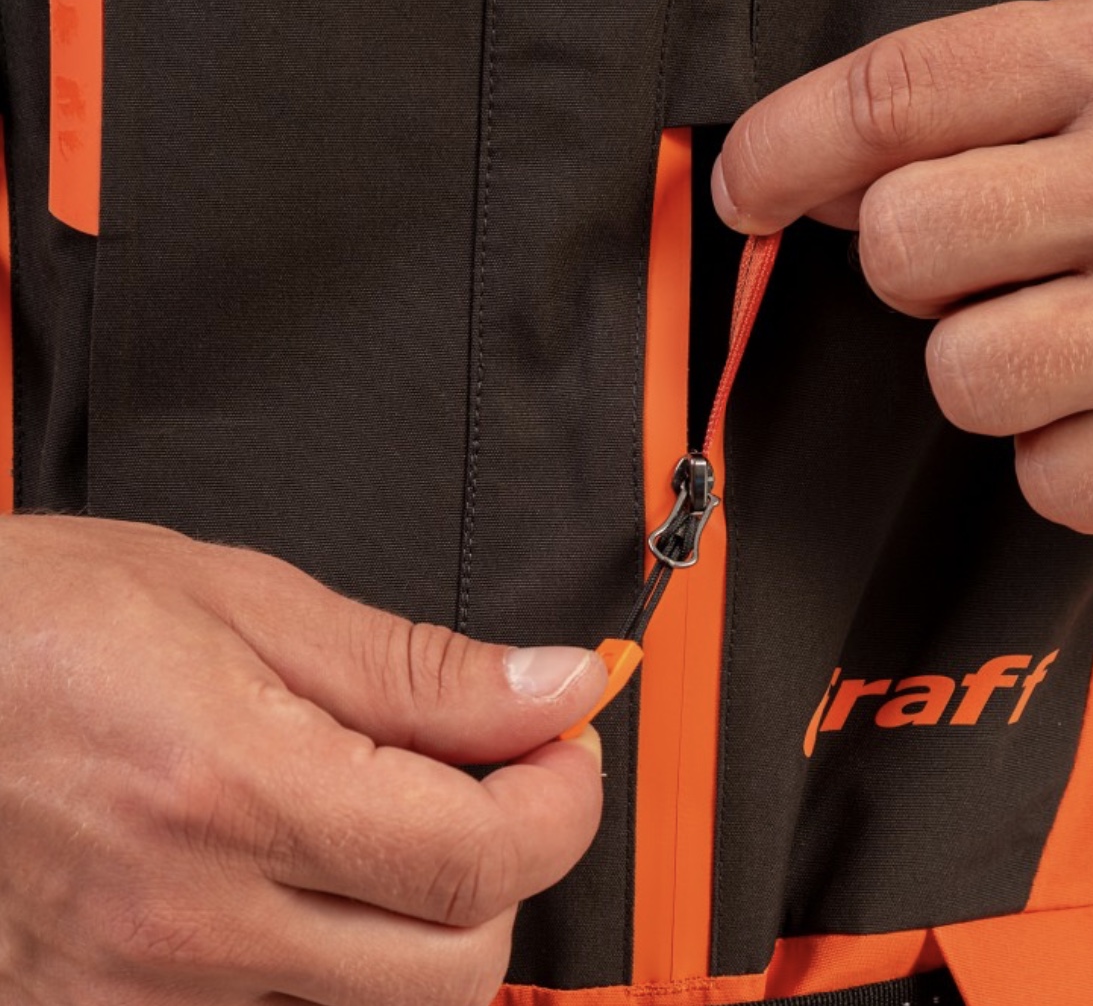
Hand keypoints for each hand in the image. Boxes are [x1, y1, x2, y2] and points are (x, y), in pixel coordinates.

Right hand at [0, 514, 606, 1005]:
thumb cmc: (40, 622)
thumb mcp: (246, 603)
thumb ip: (418, 669)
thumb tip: (548, 689)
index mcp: (234, 792)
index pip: (479, 858)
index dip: (562, 801)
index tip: (562, 744)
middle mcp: (186, 923)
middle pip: (456, 967)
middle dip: (513, 867)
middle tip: (496, 780)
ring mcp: (138, 998)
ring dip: (427, 923)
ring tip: (392, 822)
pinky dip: (334, 964)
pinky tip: (309, 880)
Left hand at [713, 0, 1092, 532]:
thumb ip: (990, 101)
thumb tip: (823, 177)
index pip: (892, 95)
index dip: (782, 151)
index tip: (745, 192)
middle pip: (901, 247)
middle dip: (918, 271)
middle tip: (996, 264)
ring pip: (961, 377)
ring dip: (992, 370)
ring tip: (1079, 337)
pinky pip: (1052, 477)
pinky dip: (1072, 457)